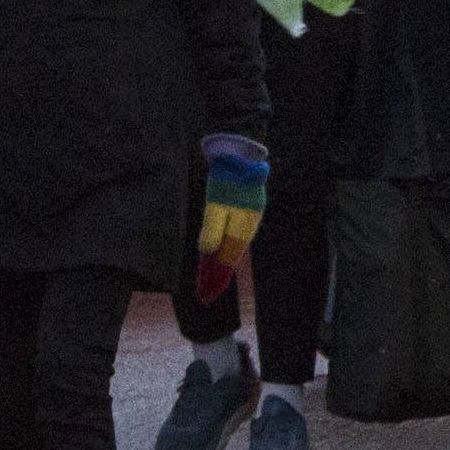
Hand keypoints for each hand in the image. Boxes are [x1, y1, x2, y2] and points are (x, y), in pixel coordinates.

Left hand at [191, 133, 269, 303]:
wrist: (240, 152)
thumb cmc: (228, 177)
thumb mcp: (217, 202)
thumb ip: (213, 227)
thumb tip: (206, 251)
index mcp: (243, 227)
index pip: (227, 260)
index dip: (216, 278)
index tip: (206, 296)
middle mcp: (245, 227)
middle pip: (229, 257)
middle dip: (216, 276)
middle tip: (204, 296)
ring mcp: (244, 219)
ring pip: (231, 248)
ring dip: (220, 265)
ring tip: (208, 282)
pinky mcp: (241, 211)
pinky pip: (231, 237)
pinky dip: (223, 250)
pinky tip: (216, 255)